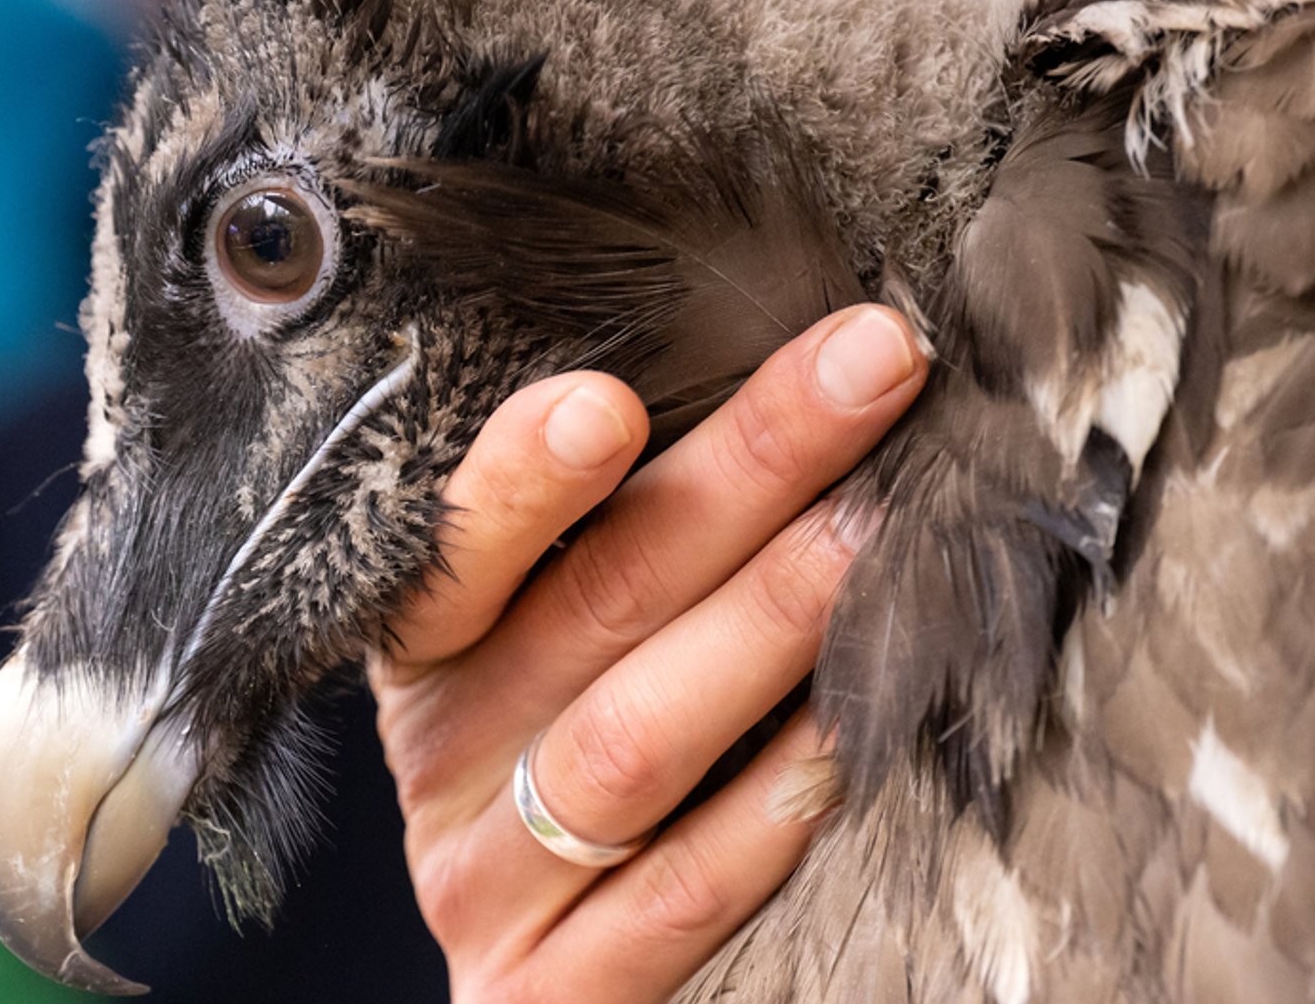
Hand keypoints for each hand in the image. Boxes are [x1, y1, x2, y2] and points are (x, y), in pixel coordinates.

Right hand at [369, 304, 925, 1002]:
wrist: (549, 989)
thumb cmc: (582, 763)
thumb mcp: (561, 655)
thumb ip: (627, 547)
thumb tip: (795, 384)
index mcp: (436, 658)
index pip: (455, 551)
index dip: (523, 477)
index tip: (611, 397)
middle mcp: (448, 761)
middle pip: (593, 609)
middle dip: (744, 475)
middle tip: (867, 373)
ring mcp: (494, 886)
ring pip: (633, 743)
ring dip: (765, 623)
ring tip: (877, 530)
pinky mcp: (554, 993)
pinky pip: (679, 892)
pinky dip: (771, 808)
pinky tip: (851, 737)